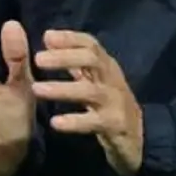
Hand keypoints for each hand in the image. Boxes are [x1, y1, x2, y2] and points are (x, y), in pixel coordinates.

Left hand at [33, 30, 143, 175]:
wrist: (139, 138)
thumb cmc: (109, 103)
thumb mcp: (95, 79)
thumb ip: (74, 61)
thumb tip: (49, 37)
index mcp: (106, 66)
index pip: (91, 44)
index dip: (70, 38)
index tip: (47, 37)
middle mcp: (112, 79)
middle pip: (92, 60)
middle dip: (64, 57)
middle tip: (38, 59)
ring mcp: (115, 102)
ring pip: (90, 91)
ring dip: (62, 89)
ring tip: (36, 89)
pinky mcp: (115, 125)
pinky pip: (93, 122)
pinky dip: (74, 121)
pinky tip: (55, 122)